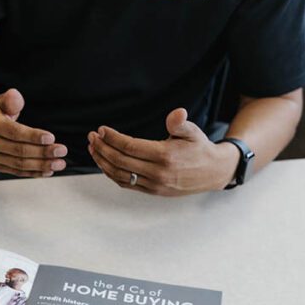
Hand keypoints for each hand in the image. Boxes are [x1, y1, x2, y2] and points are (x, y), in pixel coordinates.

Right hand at [0, 89, 66, 177]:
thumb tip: (15, 96)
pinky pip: (16, 171)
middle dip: (43, 152)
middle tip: (61, 151)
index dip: (32, 136)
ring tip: (59, 163)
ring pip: (19, 163)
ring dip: (41, 165)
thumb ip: (10, 99)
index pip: (13, 132)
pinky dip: (33, 172)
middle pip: (19, 150)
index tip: (51, 138)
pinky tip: (48, 170)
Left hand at [86, 108, 237, 194]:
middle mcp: (157, 173)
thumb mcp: (194, 132)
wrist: (213, 173)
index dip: (112, 138)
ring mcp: (154, 185)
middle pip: (120, 161)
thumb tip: (177, 113)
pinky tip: (104, 162)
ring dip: (102, 162)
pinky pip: (126, 184)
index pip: (129, 147)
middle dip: (102, 148)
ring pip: (120, 175)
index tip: (102, 129)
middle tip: (92, 137)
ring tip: (93, 149)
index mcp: (165, 156)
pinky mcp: (152, 191)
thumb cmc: (200, 149)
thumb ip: (181, 123)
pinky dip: (112, 174)